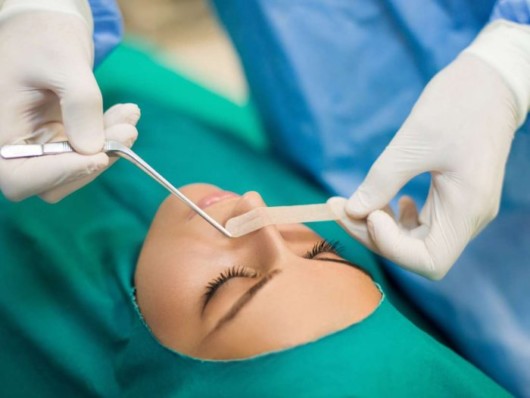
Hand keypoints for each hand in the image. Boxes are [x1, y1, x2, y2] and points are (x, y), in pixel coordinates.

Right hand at [0, 1, 118, 201]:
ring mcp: (41, 146)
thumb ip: (80, 104)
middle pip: (54, 183)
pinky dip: (111, 137)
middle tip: (127, 131)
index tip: (99, 156)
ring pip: (78, 169)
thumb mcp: (64, 61)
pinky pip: (91, 153)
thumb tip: (93, 149)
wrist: (48, 27)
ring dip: (109, 148)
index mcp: (0, 129)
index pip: (19, 176)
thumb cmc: (45, 37)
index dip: (59, 174)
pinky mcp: (63, 141)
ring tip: (128, 117)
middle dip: (95, 160)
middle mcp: (17, 145)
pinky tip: (126, 114)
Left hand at [342, 21, 529, 279]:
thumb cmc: (458, 105)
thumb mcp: (413, 141)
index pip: (429, 261)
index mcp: (467, 208)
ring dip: (382, 229)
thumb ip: (381, 181)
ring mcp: (463, 211)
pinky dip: (398, 221)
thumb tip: (351, 210)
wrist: (491, 83)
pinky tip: (388, 201)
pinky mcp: (455, 200)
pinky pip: (423, 226)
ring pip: (417, 242)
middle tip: (341, 208)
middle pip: (417, 253)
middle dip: (374, 235)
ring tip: (359, 204)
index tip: (368, 213)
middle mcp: (469, 218)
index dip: (391, 246)